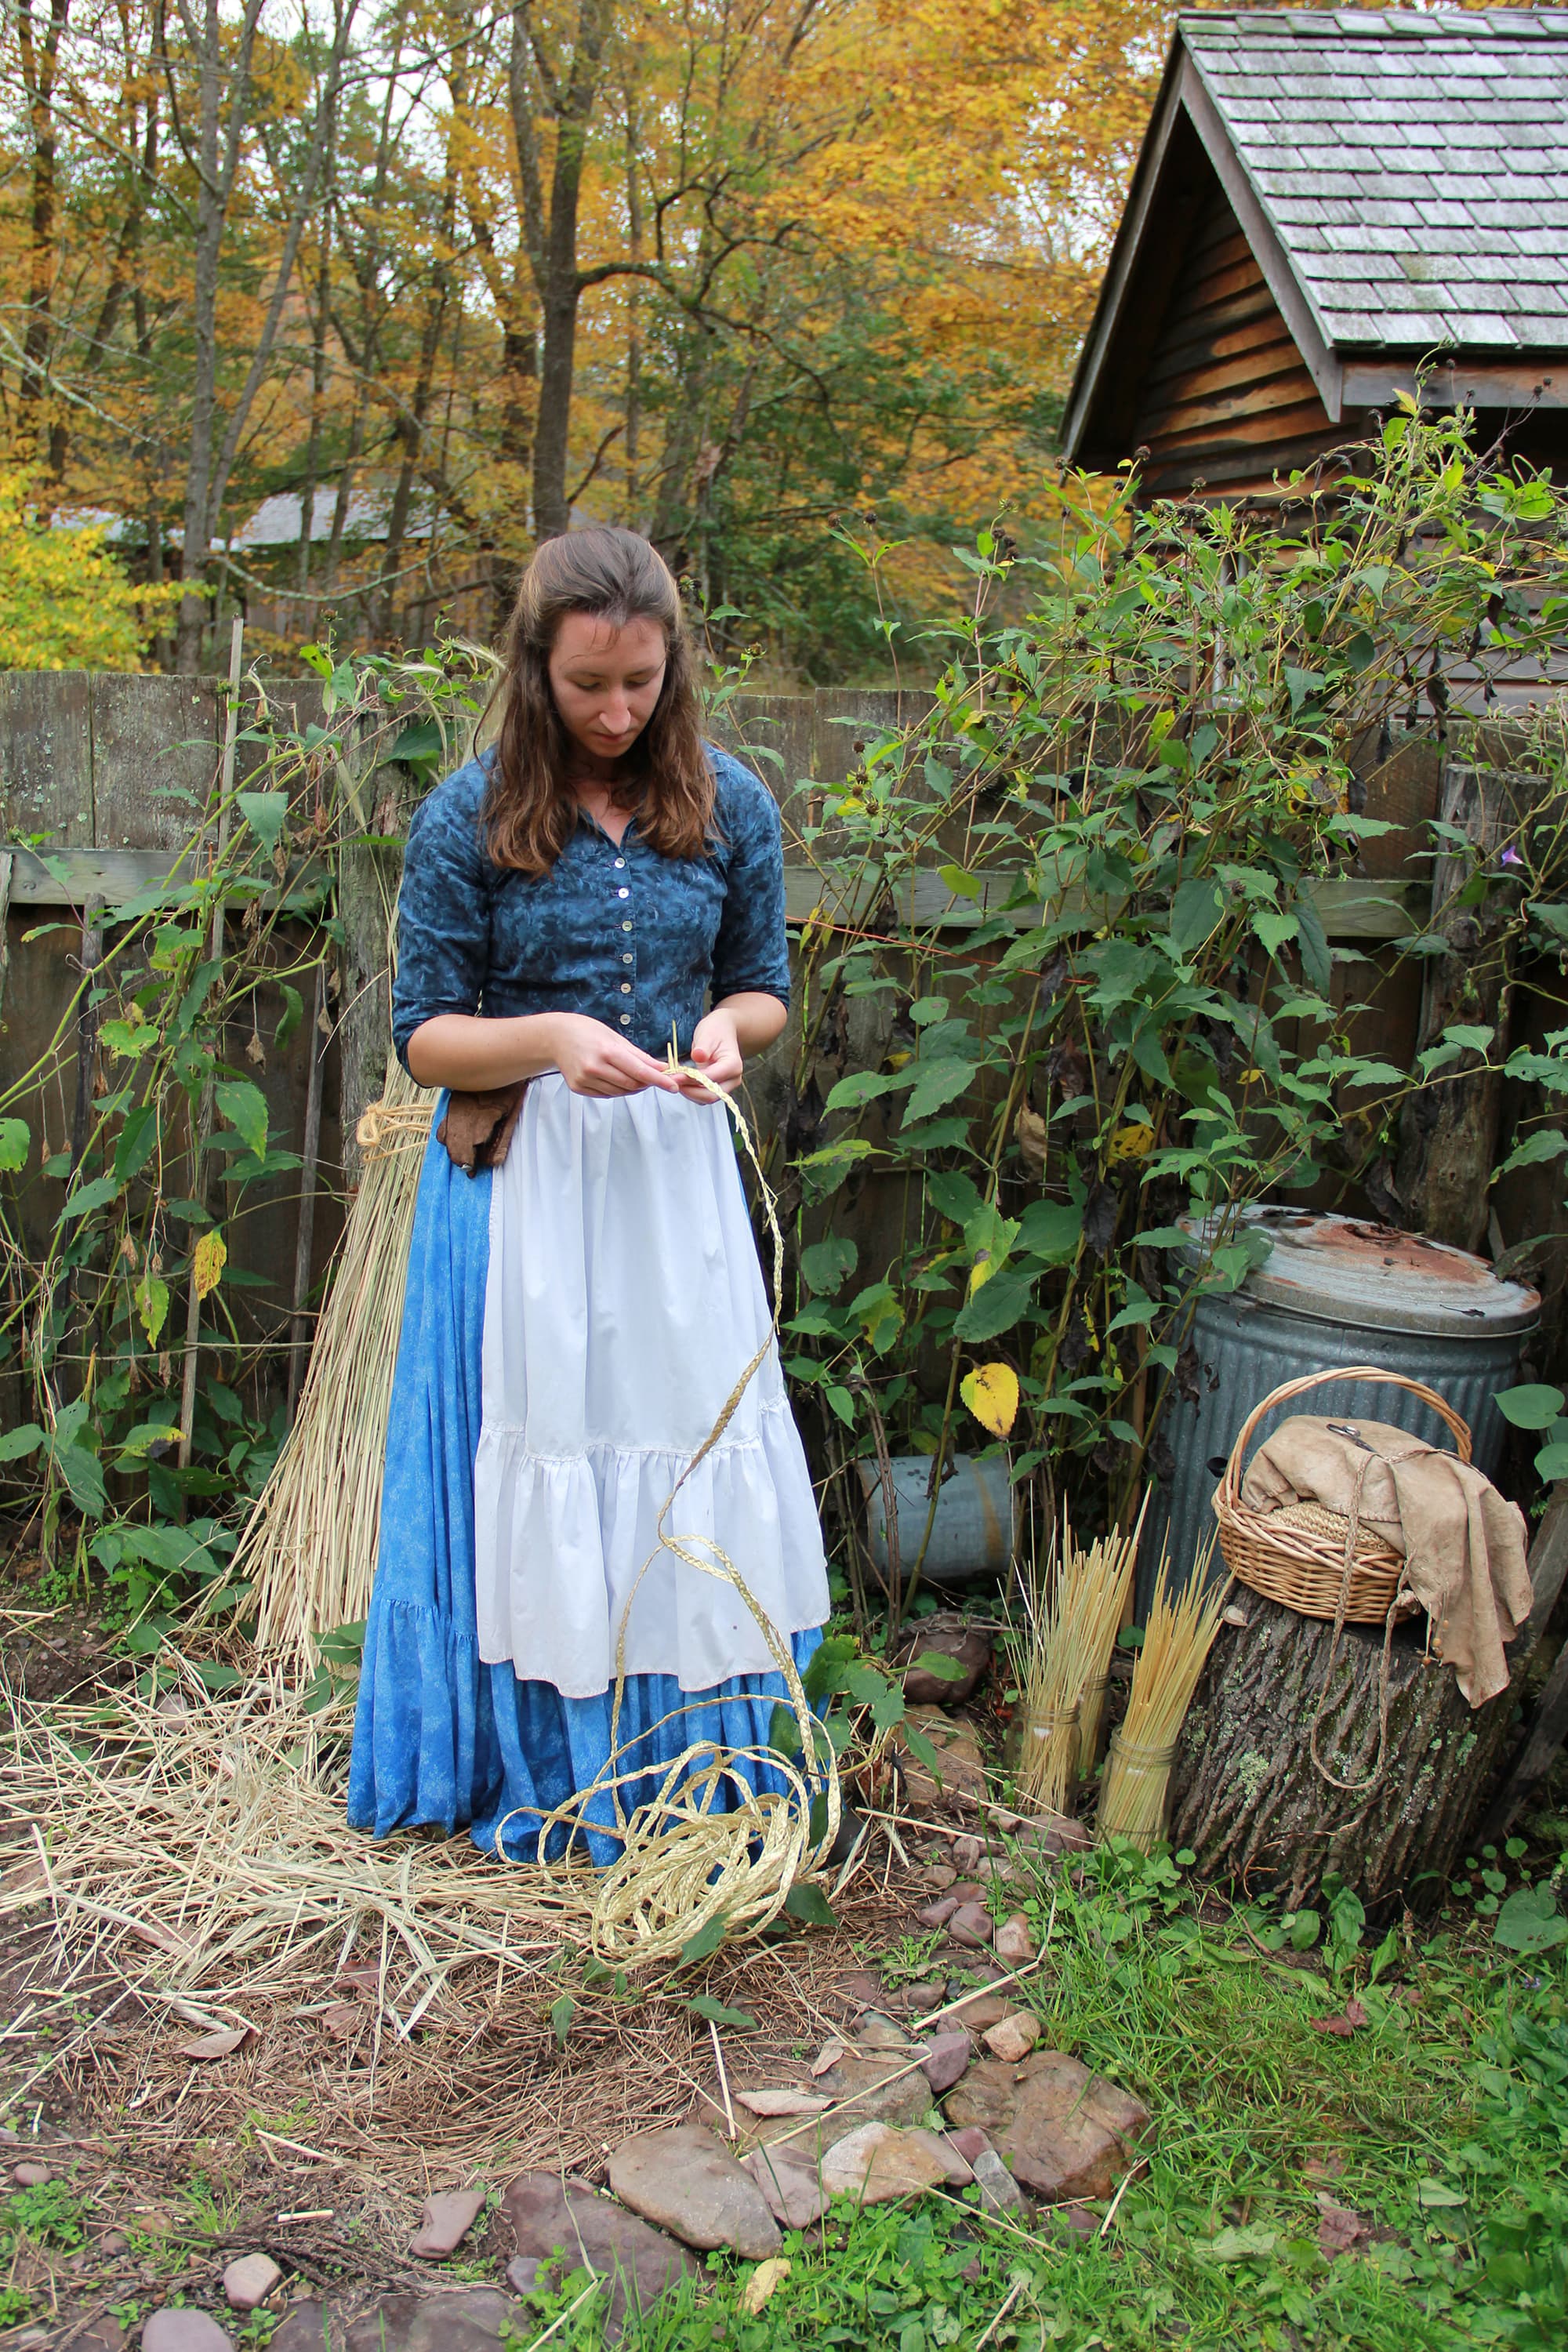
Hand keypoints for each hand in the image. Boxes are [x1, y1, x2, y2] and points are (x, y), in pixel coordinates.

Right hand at [548, 1012, 679, 1097]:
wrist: (556, 1037)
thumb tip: (662, 1067)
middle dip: (647, 1083)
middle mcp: (595, 1067)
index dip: (659, 1080)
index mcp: (607, 1051)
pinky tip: (616, 1079)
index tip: (674, 1086)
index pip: (639, 1071)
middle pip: (631, 1084)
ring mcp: (585, 1079)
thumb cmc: (588, 1032)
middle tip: (655, 1079)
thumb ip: (639, 1055)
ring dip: (633, 1087)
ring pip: (620, 1092)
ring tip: (635, 1077)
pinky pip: (606, 1094)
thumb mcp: (615, 1038)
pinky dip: (617, 1089)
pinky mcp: (578, 1088)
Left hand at [675, 1008, 743, 1100]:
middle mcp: (733, 1079)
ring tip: (674, 1079)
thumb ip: (703, 1046)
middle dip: (688, 1090)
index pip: (710, 1078)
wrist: (723, 1032)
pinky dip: (690, 1091)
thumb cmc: (716, 1032)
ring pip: (705, 1099)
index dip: (690, 1079)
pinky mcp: (717, 1088)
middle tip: (670, 1081)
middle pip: (710, 1095)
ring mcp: (726, 1086)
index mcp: (733, 1065)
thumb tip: (698, 1056)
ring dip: (688, 1092)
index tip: (673, 1076)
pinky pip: (703, 1096)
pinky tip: (680, 1080)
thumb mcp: (708, 1034)